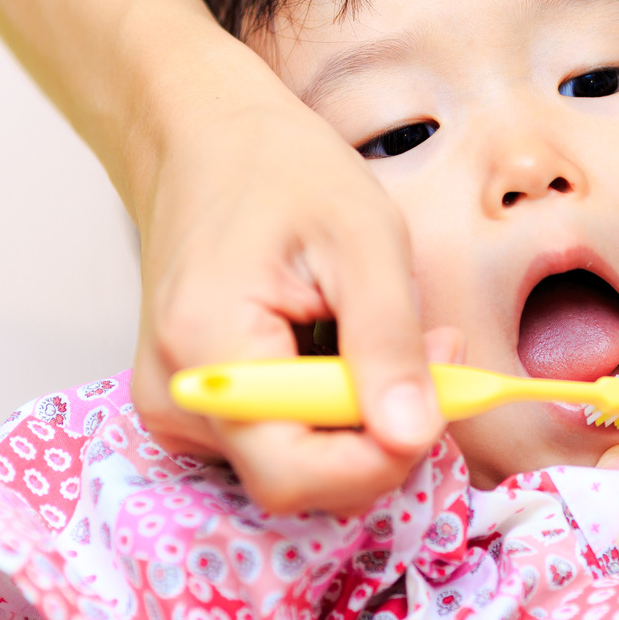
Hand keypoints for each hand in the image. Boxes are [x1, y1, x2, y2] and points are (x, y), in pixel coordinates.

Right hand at [130, 69, 444, 514]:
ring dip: (359, 420)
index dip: (382, 457)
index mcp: (205, 350)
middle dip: (381, 434)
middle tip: (432, 349)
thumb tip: (414, 436)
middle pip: (298, 481)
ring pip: (295, 466)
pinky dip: (328, 411)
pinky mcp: (194, 408)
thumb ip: (388, 342)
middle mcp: (174, 399)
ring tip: (379, 329)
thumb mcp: (364, 239)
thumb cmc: (282, 171)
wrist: (206, 138)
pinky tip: (340, 346)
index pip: (297, 473)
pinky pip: (278, 442)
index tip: (444, 393)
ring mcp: (176, 410)